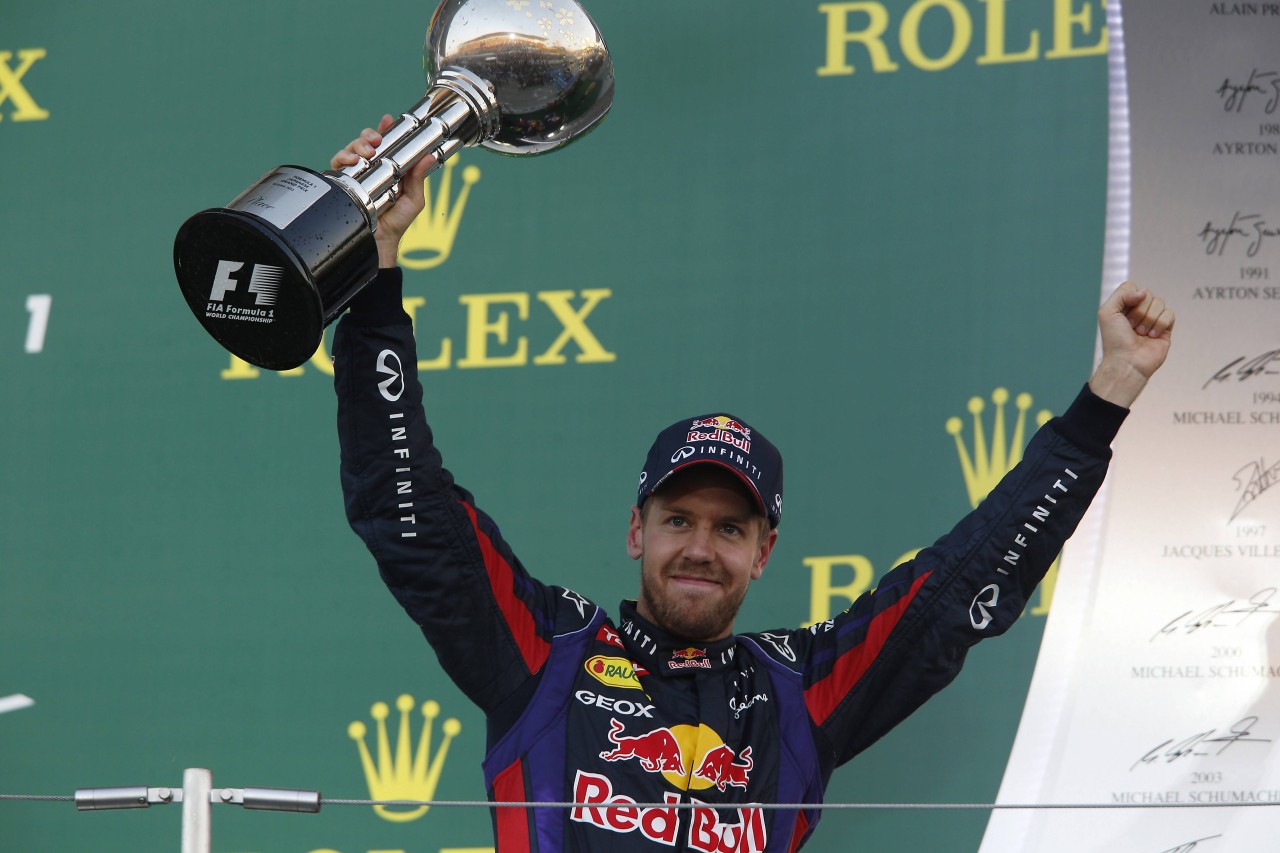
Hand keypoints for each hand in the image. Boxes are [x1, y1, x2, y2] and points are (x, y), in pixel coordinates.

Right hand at [330, 114, 437, 267]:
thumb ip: (419, 179)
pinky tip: (351, 161)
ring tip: (366, 153)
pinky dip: (342, 158)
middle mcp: (370, 170)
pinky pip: (336, 164)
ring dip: (357, 145)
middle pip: (365, 143)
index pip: (385, 145)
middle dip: (369, 136)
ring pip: (351, 150)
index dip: (385, 130)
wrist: (378, 243)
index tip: (388, 120)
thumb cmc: (396, 223)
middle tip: (375, 141)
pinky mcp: (340, 184)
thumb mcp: (414, 200)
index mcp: (388, 170)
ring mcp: (354, 176)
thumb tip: (429, 157)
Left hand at [1088, 281, 1174, 407]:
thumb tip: (1143, 292)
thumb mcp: (1107, 312)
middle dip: (1139, 311)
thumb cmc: (1115, 340)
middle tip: (1131, 327)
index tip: (1124, 314)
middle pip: (1148, 294)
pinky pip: (1170, 314)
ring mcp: (1153, 319)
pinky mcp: (1165, 329)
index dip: (1130, 298)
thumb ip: (1121, 294)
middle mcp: (1138, 311)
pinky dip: (1160, 324)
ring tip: (1141, 333)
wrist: (1127, 362)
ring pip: (1160, 302)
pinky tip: (1152, 336)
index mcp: (1123, 307)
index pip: (1133, 287)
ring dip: (1149, 319)